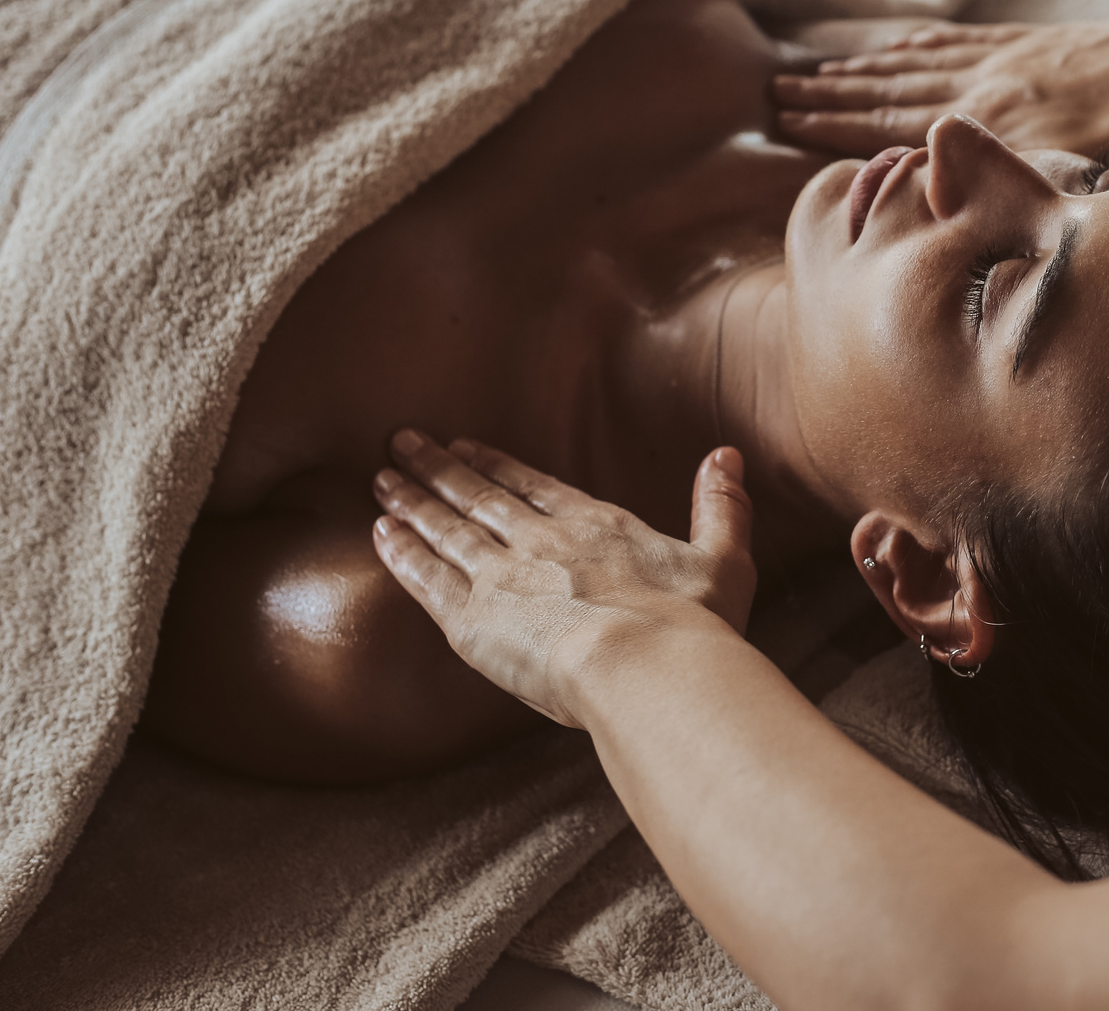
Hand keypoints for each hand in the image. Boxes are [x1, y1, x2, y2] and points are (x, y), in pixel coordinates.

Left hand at [371, 431, 755, 728]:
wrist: (645, 665)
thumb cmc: (691, 625)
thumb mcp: (725, 560)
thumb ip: (722, 507)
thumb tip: (726, 455)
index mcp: (596, 525)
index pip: (533, 486)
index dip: (496, 465)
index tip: (466, 445)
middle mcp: (542, 540)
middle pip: (479, 497)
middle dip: (440, 469)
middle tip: (402, 444)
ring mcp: (503, 576)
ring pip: (447, 529)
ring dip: (412, 501)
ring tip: (382, 480)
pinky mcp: (473, 618)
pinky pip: (427, 579)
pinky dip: (403, 554)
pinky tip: (383, 534)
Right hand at [772, 17, 1108, 169]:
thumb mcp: (1071, 180)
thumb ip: (1005, 189)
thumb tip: (941, 205)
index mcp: (986, 124)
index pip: (891, 125)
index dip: (834, 126)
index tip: (783, 121)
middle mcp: (982, 85)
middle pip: (888, 90)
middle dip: (827, 96)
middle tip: (772, 94)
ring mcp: (1002, 58)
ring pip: (913, 62)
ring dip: (858, 68)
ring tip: (812, 69)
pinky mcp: (1026, 41)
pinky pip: (956, 40)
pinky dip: (915, 42)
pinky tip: (894, 41)